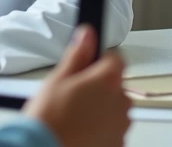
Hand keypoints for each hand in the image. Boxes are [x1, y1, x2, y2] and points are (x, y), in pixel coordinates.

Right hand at [23, 25, 130, 146]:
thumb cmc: (50, 118)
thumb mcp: (57, 78)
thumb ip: (77, 54)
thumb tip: (87, 35)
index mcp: (107, 81)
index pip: (117, 57)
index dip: (100, 58)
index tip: (87, 64)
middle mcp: (121, 102)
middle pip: (115, 84)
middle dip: (98, 85)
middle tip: (73, 93)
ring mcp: (121, 125)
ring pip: (114, 107)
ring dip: (101, 107)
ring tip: (74, 113)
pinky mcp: (118, 142)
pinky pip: (113, 127)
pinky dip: (101, 126)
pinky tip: (80, 128)